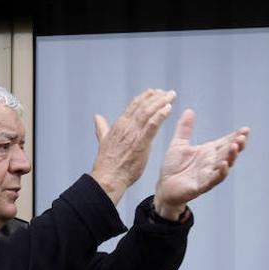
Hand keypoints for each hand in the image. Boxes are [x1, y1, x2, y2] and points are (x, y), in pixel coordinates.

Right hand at [89, 89, 175, 204]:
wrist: (108, 177)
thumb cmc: (108, 163)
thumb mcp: (104, 141)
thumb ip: (102, 128)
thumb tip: (97, 117)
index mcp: (119, 124)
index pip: (134, 105)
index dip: (145, 97)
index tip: (155, 92)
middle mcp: (126, 126)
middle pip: (143, 105)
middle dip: (157, 96)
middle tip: (169, 92)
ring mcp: (133, 134)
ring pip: (148, 112)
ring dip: (161, 102)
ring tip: (171, 96)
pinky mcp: (140, 143)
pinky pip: (152, 126)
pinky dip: (160, 116)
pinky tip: (168, 109)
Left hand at [153, 111, 248, 220]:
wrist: (163, 187)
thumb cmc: (173, 167)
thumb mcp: (178, 143)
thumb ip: (185, 128)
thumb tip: (189, 110)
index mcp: (208, 152)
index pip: (225, 142)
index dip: (235, 136)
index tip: (245, 129)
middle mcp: (211, 163)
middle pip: (228, 152)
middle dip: (237, 144)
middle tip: (243, 135)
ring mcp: (208, 174)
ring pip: (224, 165)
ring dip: (231, 156)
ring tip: (236, 146)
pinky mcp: (201, 186)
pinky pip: (213, 179)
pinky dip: (220, 172)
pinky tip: (224, 164)